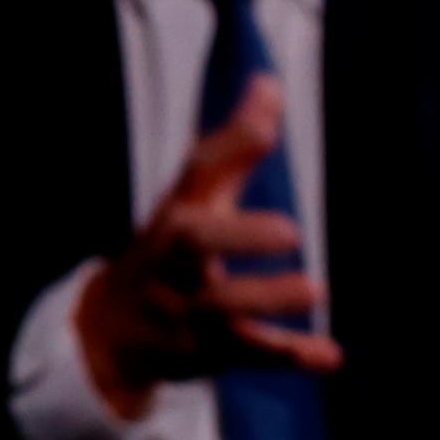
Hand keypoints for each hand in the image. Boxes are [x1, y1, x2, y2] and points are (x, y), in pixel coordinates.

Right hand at [71, 75, 340, 414]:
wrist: (110, 332)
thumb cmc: (170, 252)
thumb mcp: (194, 199)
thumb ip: (235, 147)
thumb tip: (270, 82)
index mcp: (178, 214)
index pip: (197, 171)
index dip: (231, 144)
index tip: (268, 118)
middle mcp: (176, 260)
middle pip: (194, 244)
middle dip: (238, 235)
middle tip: (291, 231)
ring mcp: (188, 309)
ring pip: (223, 308)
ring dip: (268, 299)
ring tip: (316, 290)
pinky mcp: (207, 352)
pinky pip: (249, 356)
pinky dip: (289, 357)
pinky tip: (329, 356)